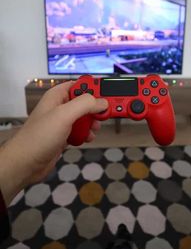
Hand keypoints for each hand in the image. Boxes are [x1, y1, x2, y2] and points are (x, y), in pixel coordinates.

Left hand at [0, 81, 107, 205]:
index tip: (107, 97)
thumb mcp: (64, 115)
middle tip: (104, 115)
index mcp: (58, 95)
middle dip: (96, 109)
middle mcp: (60, 106)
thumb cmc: (41, 136)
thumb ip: (85, 104)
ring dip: (92, 123)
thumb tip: (102, 102)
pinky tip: (86, 139)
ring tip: (94, 129)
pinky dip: (85, 134)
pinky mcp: (63, 136)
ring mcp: (62, 122)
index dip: (94, 89)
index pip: (80, 84)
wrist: (26, 163)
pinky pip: (80, 130)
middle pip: (85, 101)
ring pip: (84, 117)